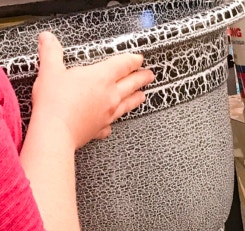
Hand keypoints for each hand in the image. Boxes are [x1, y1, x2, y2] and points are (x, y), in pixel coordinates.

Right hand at [30, 31, 154, 148]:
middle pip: (131, 84)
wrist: (55, 132)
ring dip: (136, 98)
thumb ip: (51, 52)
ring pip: (128, 104)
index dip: (133, 60)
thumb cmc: (54, 102)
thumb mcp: (50, 70)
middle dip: (142, 78)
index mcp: (101, 78)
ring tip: (142, 96)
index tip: (139, 59)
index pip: (123, 65)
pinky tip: (113, 122)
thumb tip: (48, 39)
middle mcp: (110, 96)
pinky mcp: (101, 128)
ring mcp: (108, 113)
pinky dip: (114, 121)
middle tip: (149, 75)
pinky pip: (112, 124)